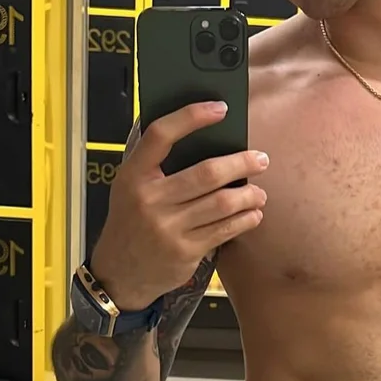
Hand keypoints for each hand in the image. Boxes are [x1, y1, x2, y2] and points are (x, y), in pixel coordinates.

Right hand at [90, 101, 268, 308]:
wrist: (119, 272)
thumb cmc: (131, 220)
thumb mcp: (129, 187)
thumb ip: (155, 162)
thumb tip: (198, 130)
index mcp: (133, 175)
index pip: (161, 135)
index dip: (191, 117)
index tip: (220, 109)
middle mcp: (149, 199)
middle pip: (207, 173)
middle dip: (241, 163)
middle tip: (261, 159)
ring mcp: (167, 227)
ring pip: (222, 203)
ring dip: (249, 194)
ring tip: (259, 192)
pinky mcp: (185, 251)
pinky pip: (225, 230)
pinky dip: (245, 219)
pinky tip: (253, 213)